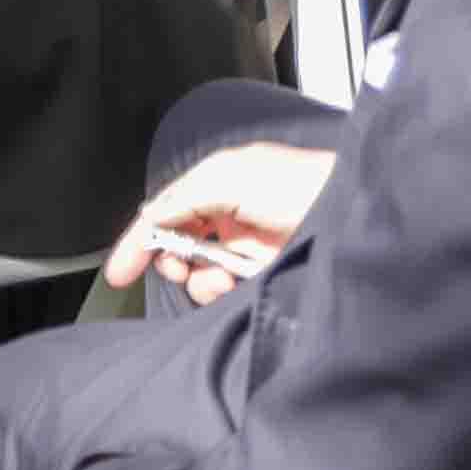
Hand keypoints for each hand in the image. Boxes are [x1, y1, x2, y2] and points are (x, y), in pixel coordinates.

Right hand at [103, 141, 339, 310]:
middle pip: (179, 248)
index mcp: (216, 186)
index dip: (139, 242)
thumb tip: (150, 222)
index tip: (118, 274)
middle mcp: (230, 217)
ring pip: (203, 274)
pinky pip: (230, 291)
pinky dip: (223, 293)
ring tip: (217, 279)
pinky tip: (234, 286)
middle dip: (172, 262)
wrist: (351, 211)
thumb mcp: (226, 176)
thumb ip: (180, 197)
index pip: (165, 214)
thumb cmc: (297, 182)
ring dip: (200, 280)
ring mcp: (250, 249)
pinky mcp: (269, 275)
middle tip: (179, 268)